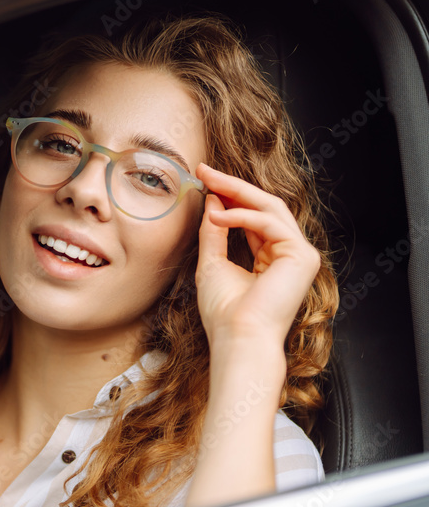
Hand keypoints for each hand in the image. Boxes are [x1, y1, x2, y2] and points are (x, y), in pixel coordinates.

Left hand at [194, 163, 320, 348]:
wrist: (237, 337)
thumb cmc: (224, 312)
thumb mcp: (212, 263)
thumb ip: (214, 232)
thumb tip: (212, 200)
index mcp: (272, 257)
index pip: (254, 216)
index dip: (230, 195)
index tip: (204, 178)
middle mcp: (290, 253)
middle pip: (264, 206)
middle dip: (232, 186)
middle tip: (204, 170)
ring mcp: (300, 254)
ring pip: (270, 207)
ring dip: (236, 192)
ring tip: (207, 183)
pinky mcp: (302, 256)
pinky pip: (270, 223)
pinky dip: (241, 216)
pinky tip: (217, 215)